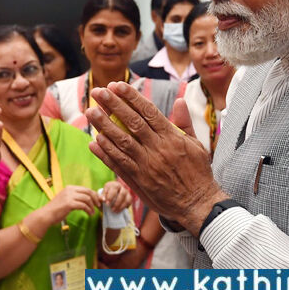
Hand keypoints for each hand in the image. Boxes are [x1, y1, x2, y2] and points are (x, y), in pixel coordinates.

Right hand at [44, 185, 99, 222]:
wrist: (46, 215)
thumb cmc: (56, 210)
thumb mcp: (65, 200)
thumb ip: (74, 198)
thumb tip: (87, 200)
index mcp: (69, 188)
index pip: (85, 188)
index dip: (93, 194)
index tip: (98, 200)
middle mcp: (69, 190)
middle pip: (88, 191)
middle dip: (95, 198)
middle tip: (98, 205)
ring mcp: (69, 196)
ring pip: (87, 199)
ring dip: (92, 206)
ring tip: (93, 212)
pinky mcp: (69, 203)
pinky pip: (83, 206)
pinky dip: (88, 210)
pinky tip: (89, 214)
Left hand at [85, 82, 226, 235]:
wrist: (197, 204)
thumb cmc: (197, 172)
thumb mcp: (197, 145)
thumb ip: (184, 123)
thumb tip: (179, 100)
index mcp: (172, 138)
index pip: (148, 112)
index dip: (131, 97)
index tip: (117, 86)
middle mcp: (158, 149)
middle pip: (132, 123)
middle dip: (113, 105)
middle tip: (98, 92)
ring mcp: (146, 166)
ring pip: (122, 142)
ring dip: (104, 126)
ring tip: (90, 112)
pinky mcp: (139, 181)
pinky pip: (119, 164)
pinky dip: (105, 153)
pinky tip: (94, 142)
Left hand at [99, 181, 132, 212]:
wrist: (110, 199)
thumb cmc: (105, 197)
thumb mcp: (101, 197)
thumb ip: (100, 198)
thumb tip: (102, 200)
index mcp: (112, 185)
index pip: (113, 189)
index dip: (110, 196)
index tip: (106, 203)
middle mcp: (120, 186)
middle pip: (122, 193)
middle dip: (117, 202)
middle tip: (111, 208)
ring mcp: (125, 191)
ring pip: (126, 199)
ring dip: (120, 205)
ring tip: (114, 210)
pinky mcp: (129, 197)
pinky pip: (129, 201)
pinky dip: (124, 206)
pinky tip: (119, 210)